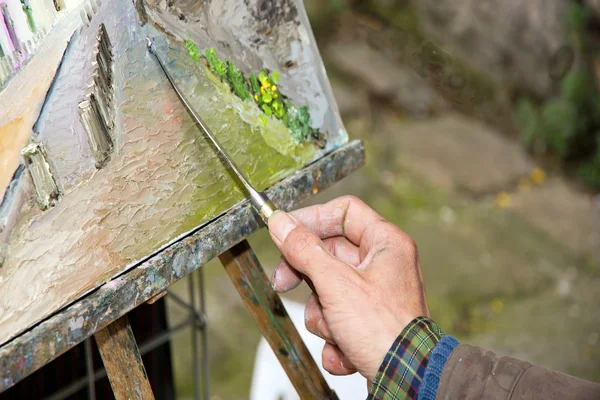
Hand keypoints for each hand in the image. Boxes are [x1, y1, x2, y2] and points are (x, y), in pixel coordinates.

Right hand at [268, 196, 428, 381]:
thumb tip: (279, 222)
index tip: (283, 230)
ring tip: (336, 331)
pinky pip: (337, 318)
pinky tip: (346, 350)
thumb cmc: (384, 331)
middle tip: (282, 282)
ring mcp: (375, 294)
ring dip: (322, 316)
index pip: (344, 212)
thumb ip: (304, 250)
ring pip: (328, 291)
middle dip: (308, 279)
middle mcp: (382, 264)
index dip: (311, 218)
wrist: (406, 380)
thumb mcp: (335, 284)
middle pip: (329, 254)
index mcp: (385, 243)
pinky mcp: (368, 321)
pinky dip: (334, 337)